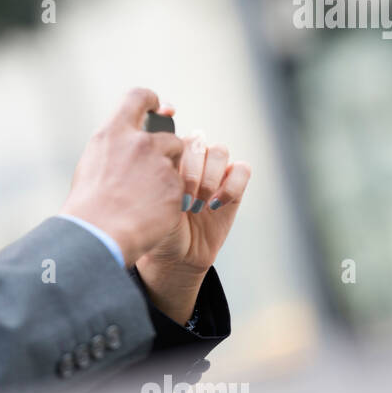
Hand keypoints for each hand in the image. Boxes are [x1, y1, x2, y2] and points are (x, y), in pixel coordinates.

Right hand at [59, 88, 184, 264]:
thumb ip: (113, 147)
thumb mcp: (91, 164)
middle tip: (150, 177)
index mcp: (113, 132)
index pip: (138, 97)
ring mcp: (160, 165)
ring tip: (144, 201)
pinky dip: (170, 201)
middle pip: (169, 138)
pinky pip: (180, 190)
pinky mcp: (175, 188)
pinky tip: (150, 214)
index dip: (152, 101)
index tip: (160, 108)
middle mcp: (140, 143)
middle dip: (166, 155)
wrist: (97, 236)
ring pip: (177, 166)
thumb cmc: (87, 206)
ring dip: (167, 179)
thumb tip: (126, 142)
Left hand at [137, 114, 251, 275]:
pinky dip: (231, 186)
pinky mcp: (233, 186)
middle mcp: (191, 159)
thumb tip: (157, 154)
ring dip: (209, 178)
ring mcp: (213, 171)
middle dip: (191, 171)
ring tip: (199, 204)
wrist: (176, 254)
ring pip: (220, 151)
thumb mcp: (149, 203)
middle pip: (198, 141)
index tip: (167, 180)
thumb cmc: (157, 227)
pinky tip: (216, 205)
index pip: (174, 138)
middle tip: (184, 200)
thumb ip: (155, 177)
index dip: (173, 155)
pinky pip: (242, 169)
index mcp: (167, 157)